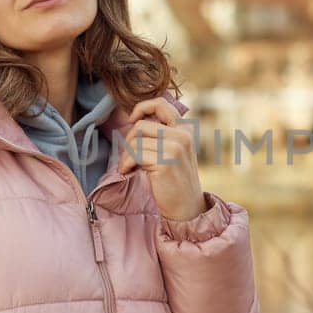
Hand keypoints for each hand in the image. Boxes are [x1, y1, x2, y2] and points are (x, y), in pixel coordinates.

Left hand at [116, 97, 204, 221]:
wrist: (186, 209)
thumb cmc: (174, 182)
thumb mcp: (172, 152)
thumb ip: (161, 135)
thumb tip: (133, 121)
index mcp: (186, 130)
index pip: (161, 103)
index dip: (142, 107)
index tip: (132, 119)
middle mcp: (183, 135)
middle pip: (141, 125)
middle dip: (129, 141)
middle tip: (129, 158)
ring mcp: (176, 148)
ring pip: (136, 140)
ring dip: (126, 155)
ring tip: (130, 167)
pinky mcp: (166, 162)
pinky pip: (135, 154)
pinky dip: (126, 164)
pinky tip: (129, 172)